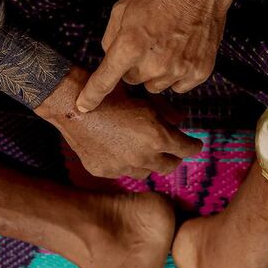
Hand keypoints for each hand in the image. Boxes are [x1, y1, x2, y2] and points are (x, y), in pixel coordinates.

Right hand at [36, 66, 201, 178]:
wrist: (72, 105)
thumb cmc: (110, 94)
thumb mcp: (144, 99)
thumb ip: (167, 112)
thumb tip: (181, 120)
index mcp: (157, 137)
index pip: (186, 149)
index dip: (193, 146)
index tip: (195, 144)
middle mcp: (143, 157)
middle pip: (169, 166)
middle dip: (174, 158)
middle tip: (173, 151)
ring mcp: (122, 167)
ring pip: (146, 172)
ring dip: (149, 163)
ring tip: (145, 152)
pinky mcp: (104, 171)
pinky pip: (121, 172)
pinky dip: (125, 164)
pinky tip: (119, 151)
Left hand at [75, 0, 235, 112]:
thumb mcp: (123, 8)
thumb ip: (110, 38)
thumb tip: (108, 58)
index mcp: (130, 45)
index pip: (104, 81)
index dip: (91, 96)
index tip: (83, 107)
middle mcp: (154, 63)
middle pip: (132, 81)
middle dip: (134, 66)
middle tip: (147, 43)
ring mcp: (178, 70)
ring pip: (155, 86)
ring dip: (156, 72)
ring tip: (166, 45)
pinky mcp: (199, 72)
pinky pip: (178, 86)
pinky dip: (178, 74)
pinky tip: (182, 52)